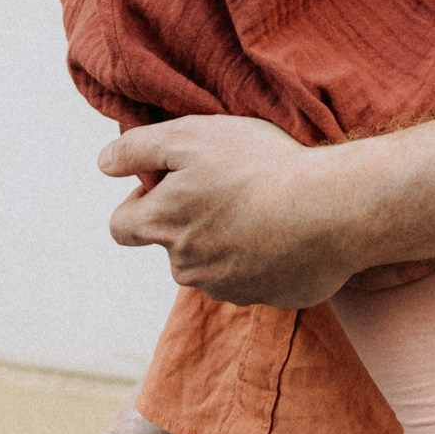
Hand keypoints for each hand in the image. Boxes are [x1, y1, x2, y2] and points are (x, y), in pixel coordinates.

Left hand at [101, 115, 366, 306]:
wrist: (331, 209)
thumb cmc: (259, 165)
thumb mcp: (190, 136)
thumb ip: (138, 148)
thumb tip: (104, 163)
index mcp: (162, 225)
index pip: (120, 227)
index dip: (139, 203)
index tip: (172, 182)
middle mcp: (187, 265)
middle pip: (171, 245)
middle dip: (189, 220)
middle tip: (228, 185)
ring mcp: (228, 287)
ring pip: (213, 263)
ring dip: (228, 239)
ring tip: (265, 204)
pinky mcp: (269, 298)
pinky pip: (256, 276)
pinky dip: (265, 256)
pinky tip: (290, 228)